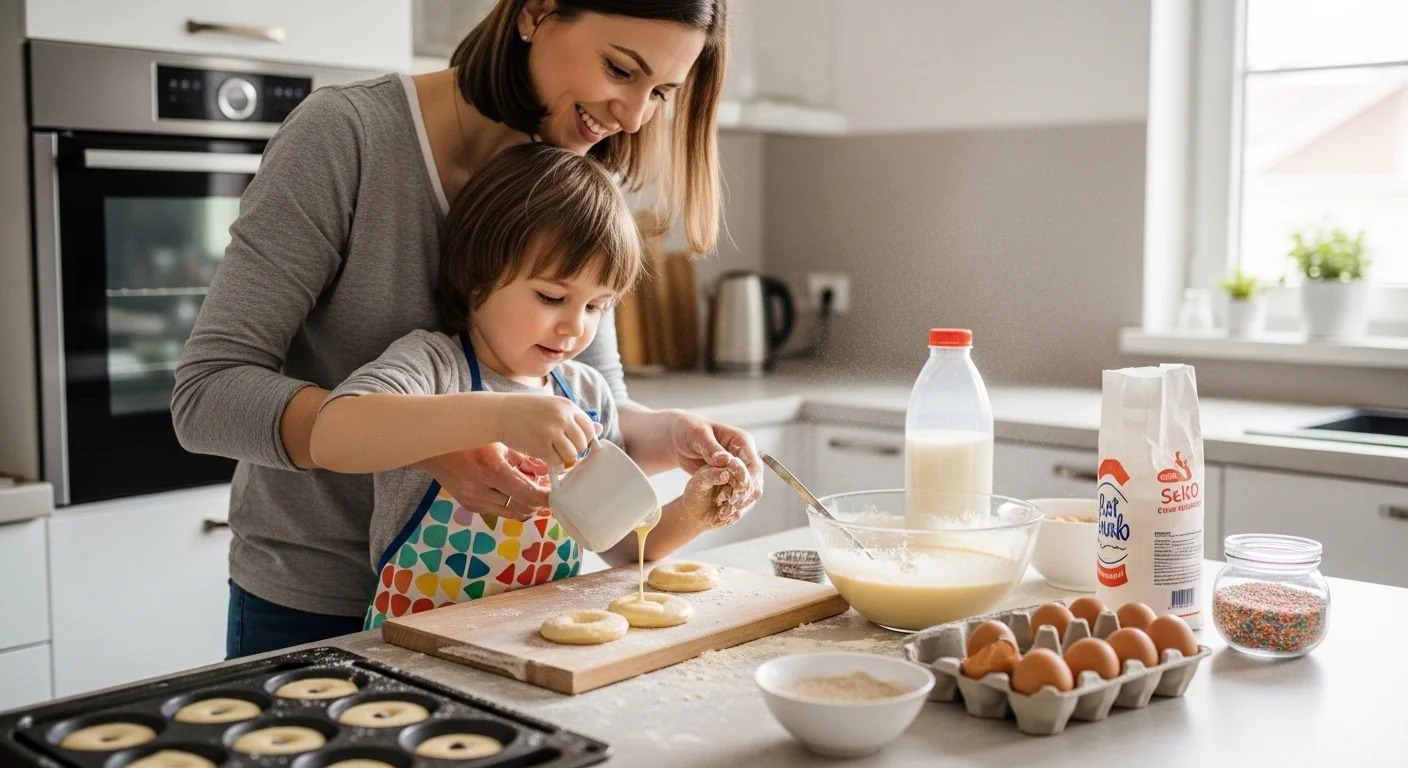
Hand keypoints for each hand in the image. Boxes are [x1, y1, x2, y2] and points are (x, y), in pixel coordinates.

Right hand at [417, 444, 549, 520]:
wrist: (434, 446)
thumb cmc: (470, 437)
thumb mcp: (499, 441)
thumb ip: (524, 458)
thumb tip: (545, 470)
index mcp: (492, 468)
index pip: (528, 495)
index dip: (546, 499)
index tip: (556, 494)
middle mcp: (481, 488)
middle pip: (521, 508)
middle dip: (538, 504)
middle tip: (547, 493)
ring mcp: (473, 499)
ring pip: (510, 513)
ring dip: (524, 505)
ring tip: (533, 492)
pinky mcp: (468, 504)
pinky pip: (497, 511)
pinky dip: (509, 504)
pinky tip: (513, 492)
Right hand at [496, 394, 598, 467]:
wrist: (498, 413)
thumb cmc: (526, 411)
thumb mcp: (552, 408)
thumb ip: (574, 419)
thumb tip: (600, 429)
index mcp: (567, 406)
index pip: (589, 428)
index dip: (585, 439)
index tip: (575, 444)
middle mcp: (562, 417)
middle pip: (583, 444)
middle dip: (575, 451)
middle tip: (561, 451)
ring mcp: (552, 431)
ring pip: (572, 455)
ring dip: (565, 459)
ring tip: (553, 454)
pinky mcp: (541, 445)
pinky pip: (557, 462)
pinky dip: (552, 464)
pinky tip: (544, 457)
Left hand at [668, 413, 762, 523]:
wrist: (679, 439)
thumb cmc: (688, 430)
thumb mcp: (697, 436)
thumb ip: (711, 448)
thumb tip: (725, 460)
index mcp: (742, 441)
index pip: (754, 465)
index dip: (748, 480)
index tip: (735, 493)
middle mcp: (745, 455)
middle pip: (755, 480)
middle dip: (743, 495)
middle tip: (727, 507)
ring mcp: (739, 468)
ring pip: (749, 490)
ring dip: (739, 502)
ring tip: (723, 514)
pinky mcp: (731, 478)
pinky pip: (737, 494)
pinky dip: (731, 504)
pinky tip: (721, 514)